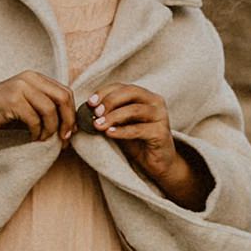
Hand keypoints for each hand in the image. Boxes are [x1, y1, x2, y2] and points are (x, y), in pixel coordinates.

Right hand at [0, 70, 78, 141]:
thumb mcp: (25, 103)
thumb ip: (45, 107)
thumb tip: (71, 125)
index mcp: (35, 77)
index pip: (65, 92)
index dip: (72, 113)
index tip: (69, 131)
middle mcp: (29, 78)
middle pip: (63, 98)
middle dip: (67, 121)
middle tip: (64, 138)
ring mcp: (20, 88)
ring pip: (50, 110)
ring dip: (51, 130)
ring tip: (43, 139)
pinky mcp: (12, 101)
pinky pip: (35, 120)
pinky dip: (37, 133)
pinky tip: (32, 138)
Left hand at [88, 83, 205, 206]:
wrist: (158, 163)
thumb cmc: (138, 141)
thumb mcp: (121, 124)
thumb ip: (110, 114)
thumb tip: (88, 109)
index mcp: (145, 96)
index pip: (122, 87)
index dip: (105, 92)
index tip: (89, 102)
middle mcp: (155, 102)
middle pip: (130, 93)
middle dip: (109, 101)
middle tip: (95, 113)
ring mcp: (161, 116)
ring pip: (134, 110)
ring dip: (113, 116)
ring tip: (98, 125)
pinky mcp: (162, 133)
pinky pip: (139, 129)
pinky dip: (122, 131)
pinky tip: (109, 133)